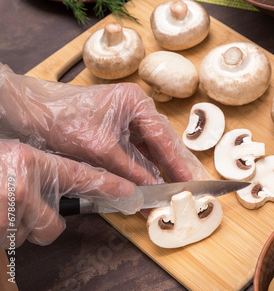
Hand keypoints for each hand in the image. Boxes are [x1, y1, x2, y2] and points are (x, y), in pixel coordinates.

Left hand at [0, 64, 210, 184]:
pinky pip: (137, 153)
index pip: (164, 137)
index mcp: (136, 103)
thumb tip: (151, 189)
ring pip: (151, 150)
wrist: (30, 113)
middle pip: (162, 143)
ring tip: (174, 190)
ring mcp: (127, 120)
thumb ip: (129, 170)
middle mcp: (136, 109)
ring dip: (159, 171)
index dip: (178, 163)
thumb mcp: (99, 149)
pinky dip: (144, 169)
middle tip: (191, 187)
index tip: (191, 182)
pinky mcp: (117, 132)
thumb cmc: (62, 120)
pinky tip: (152, 184)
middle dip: (174, 167)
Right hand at [0, 139, 142, 246]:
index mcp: (31, 161)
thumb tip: (64, 188)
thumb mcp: (11, 157)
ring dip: (16, 230)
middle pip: (53, 226)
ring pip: (29, 236)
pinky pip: (8, 242)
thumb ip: (36, 170)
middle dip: (42, 224)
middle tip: (20, 209)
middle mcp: (23, 187)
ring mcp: (6, 210)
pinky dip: (2, 234)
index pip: (83, 177)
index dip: (110, 188)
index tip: (133, 195)